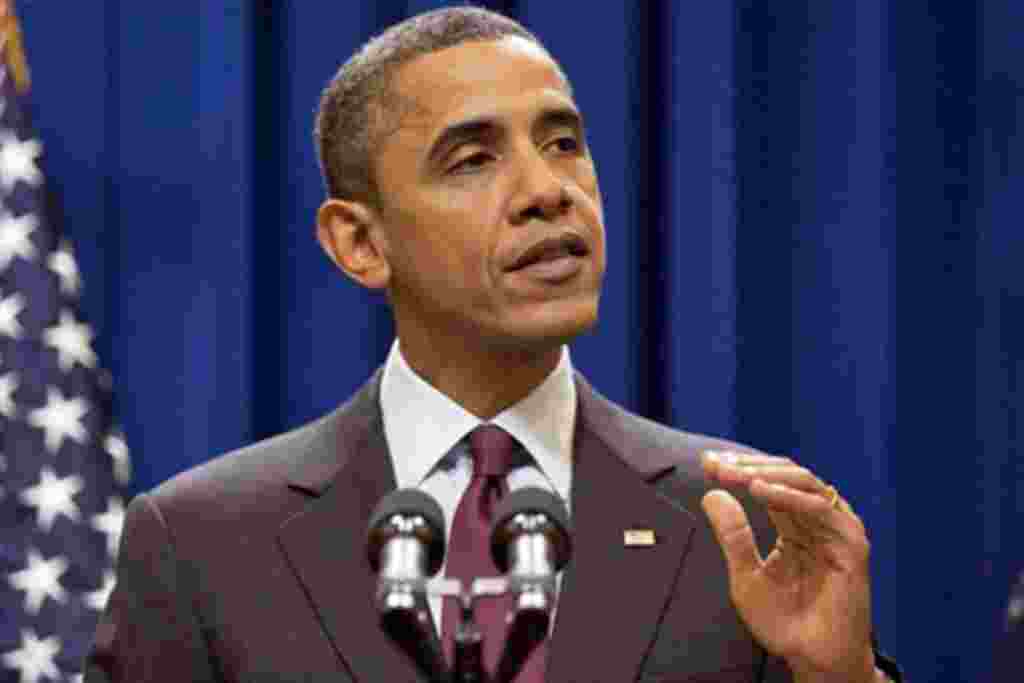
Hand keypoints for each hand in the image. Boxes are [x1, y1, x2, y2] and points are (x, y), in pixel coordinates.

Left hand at [700, 451, 878, 682]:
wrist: (811, 658)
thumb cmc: (782, 621)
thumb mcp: (745, 574)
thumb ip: (733, 535)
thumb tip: (711, 494)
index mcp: (794, 524)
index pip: (767, 484)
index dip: (738, 470)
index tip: (707, 463)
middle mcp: (817, 521)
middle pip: (785, 476)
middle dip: (748, 467)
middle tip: (717, 465)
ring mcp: (836, 530)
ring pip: (805, 483)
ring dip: (767, 475)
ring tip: (736, 475)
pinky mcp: (852, 545)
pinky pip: (822, 509)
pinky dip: (790, 496)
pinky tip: (760, 492)